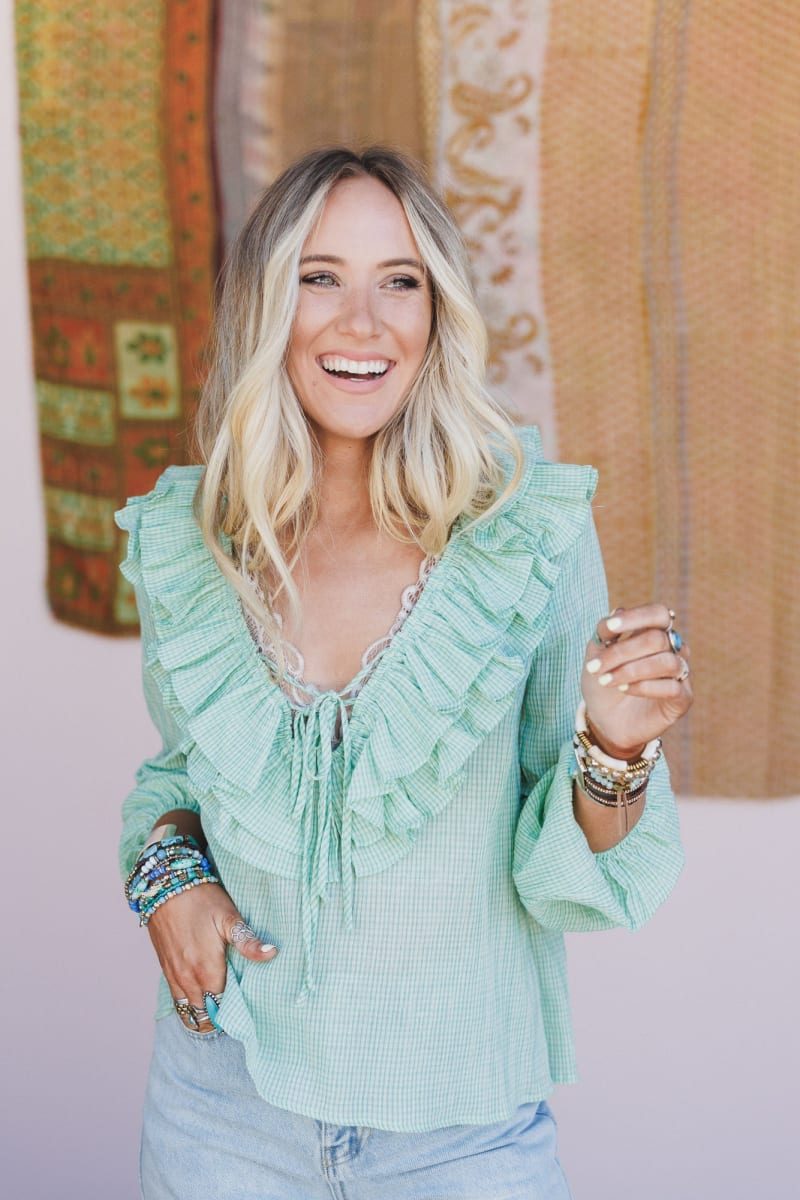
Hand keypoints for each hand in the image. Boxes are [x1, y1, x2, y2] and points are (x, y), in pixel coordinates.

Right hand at [146, 882, 276, 1032]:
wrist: (165, 886)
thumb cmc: (201, 899)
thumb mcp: (229, 917)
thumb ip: (248, 941)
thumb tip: (272, 953)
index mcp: (206, 970)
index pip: (222, 1006)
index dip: (234, 1010)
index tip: (246, 1009)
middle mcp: (187, 978)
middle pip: (204, 1013)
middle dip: (218, 1016)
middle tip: (234, 1011)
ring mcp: (173, 975)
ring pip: (188, 1009)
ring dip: (201, 1012)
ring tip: (218, 1010)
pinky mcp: (165, 968)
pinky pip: (176, 998)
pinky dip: (188, 1003)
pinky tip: (199, 997)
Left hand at [581, 603, 692, 757]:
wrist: (604, 720)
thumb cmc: (602, 681)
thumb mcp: (595, 655)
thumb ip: (605, 632)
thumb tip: (618, 611)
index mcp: (656, 632)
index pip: (658, 613)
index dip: (635, 617)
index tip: (608, 628)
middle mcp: (674, 649)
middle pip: (657, 639)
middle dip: (621, 653)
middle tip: (595, 668)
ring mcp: (681, 673)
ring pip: (666, 662)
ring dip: (630, 671)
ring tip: (606, 680)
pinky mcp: (683, 698)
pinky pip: (672, 687)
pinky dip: (644, 687)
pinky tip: (625, 690)